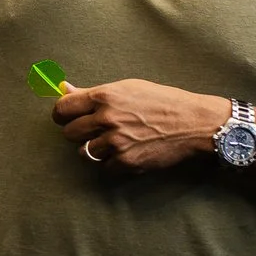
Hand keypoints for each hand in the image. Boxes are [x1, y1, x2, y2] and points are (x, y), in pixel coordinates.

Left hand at [52, 79, 230, 171]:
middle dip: (79, 132)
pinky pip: (104, 167)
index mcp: (105, 96)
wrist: (194, 122)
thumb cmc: (161, 101)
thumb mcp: (127, 88)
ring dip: (95, 149)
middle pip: (69, 133)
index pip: (62, 109)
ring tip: (114, 141)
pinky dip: (112, 162)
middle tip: (96, 130)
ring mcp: (116, 142)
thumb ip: (91, 93)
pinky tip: (127, 151)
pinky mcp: (126, 161)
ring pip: (84, 152)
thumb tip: (62, 87)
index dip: (62, 115)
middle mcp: (107, 119)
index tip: (67, 118)